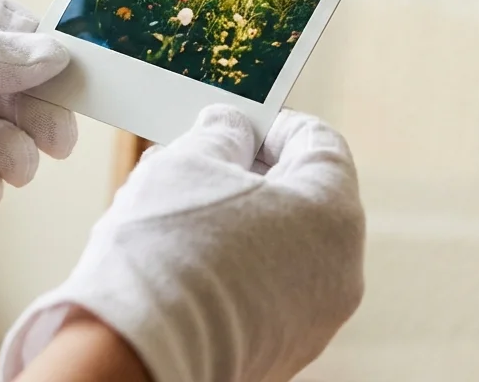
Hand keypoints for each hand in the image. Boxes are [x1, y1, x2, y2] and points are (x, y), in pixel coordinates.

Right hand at [0, 106, 365, 381]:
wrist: (137, 354)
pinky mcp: (285, 350)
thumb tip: (231, 127)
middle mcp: (341, 269)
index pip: (321, 144)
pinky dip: (240, 268)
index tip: (239, 122)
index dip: (277, 125)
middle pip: (306, 198)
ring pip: (287, 247)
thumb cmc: (166, 250)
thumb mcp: (189, 161)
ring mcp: (317, 318)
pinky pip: (271, 290)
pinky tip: (187, 261)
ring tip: (182, 212)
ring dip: (242, 221)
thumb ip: (221, 132)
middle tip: (203, 163)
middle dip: (253, 174)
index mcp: (333, 212)